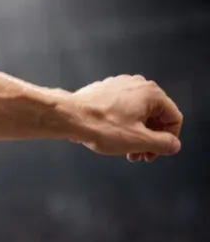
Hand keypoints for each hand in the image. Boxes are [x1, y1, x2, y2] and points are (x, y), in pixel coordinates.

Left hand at [69, 75, 183, 161]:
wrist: (67, 116)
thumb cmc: (100, 125)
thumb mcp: (138, 141)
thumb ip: (162, 144)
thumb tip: (173, 145)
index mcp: (152, 93)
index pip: (173, 119)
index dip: (168, 140)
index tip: (156, 153)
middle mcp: (138, 85)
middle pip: (155, 116)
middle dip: (150, 139)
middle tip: (140, 156)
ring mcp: (120, 86)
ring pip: (138, 114)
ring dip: (136, 134)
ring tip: (126, 151)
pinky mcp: (106, 91)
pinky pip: (123, 110)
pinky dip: (123, 125)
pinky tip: (112, 138)